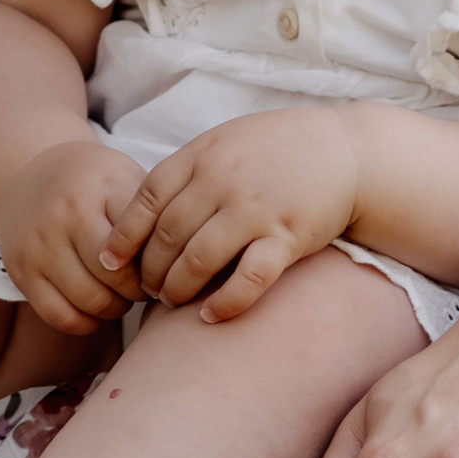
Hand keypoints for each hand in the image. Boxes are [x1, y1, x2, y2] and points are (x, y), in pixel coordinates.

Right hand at [0, 139, 149, 331]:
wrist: (32, 175)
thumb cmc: (96, 184)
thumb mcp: (128, 180)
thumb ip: (156, 216)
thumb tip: (191, 265)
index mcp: (102, 188)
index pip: (143, 242)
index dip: (162, 263)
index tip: (167, 265)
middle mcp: (66, 214)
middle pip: (118, 277)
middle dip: (140, 291)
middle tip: (147, 286)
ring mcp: (39, 244)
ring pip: (91, 301)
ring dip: (116, 309)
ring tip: (123, 296)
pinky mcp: (21, 271)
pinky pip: (61, 316)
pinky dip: (86, 322)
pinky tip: (96, 309)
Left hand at [103, 108, 362, 320]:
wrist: (348, 152)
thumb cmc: (281, 149)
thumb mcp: (228, 141)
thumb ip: (191, 169)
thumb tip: (147, 209)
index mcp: (204, 154)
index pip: (146, 198)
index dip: (123, 235)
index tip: (111, 261)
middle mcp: (224, 181)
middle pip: (167, 236)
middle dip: (149, 270)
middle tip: (146, 290)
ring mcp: (256, 209)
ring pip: (198, 260)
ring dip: (178, 289)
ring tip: (171, 302)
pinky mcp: (288, 237)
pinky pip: (249, 278)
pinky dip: (226, 302)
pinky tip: (211, 316)